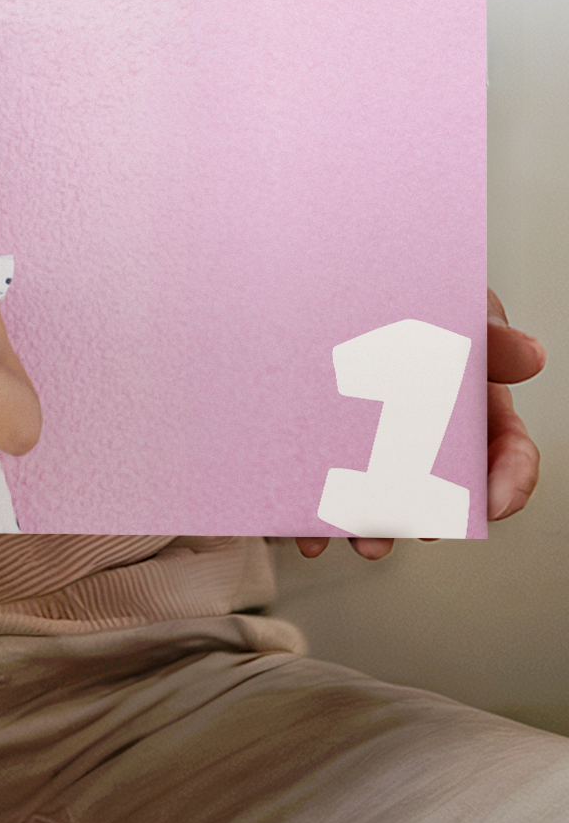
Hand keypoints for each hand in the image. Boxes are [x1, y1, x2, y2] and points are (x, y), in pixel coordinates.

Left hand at [295, 291, 544, 560]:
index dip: (507, 483)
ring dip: (356, 522)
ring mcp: (377, 441)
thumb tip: (531, 354)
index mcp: (475, 412)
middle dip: (420, 519)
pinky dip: (307, 503)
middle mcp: (430, 436)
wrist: (341, 288)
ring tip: (334, 534)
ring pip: (374, 495)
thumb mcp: (458, 315)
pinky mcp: (326, 439)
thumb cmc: (419, 308)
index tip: (492, 504)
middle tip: (406, 531)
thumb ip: (488, 338)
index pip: (507, 456)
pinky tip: (291, 518)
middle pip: (436, 490)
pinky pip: (321, 479)